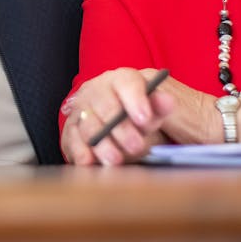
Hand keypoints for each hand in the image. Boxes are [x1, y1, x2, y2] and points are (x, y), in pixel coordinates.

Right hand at [59, 67, 175, 166]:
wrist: (115, 120)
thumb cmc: (137, 114)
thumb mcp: (152, 110)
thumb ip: (160, 107)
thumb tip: (168, 101)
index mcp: (121, 79)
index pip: (127, 83)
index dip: (136, 100)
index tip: (145, 119)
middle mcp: (97, 90)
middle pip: (106, 106)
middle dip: (121, 128)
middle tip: (136, 146)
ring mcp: (81, 108)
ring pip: (89, 124)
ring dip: (102, 143)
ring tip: (116, 160)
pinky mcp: (71, 128)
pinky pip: (72, 138)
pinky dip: (80, 151)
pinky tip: (89, 162)